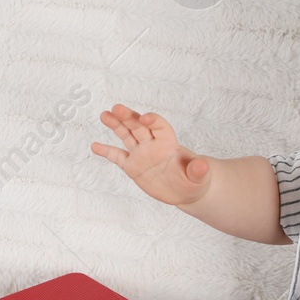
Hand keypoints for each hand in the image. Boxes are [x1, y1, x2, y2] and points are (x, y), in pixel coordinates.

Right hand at [90, 105, 210, 206]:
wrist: (185, 191)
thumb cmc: (195, 180)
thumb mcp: (200, 177)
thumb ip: (199, 170)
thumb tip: (204, 165)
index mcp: (168, 143)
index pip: (159, 126)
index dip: (153, 121)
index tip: (144, 118)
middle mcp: (152, 145)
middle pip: (139, 126)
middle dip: (129, 117)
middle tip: (116, 108)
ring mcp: (141, 154)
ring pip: (126, 135)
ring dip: (116, 125)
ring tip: (104, 115)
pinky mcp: (133, 166)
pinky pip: (118, 156)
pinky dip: (106, 151)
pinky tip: (95, 146)